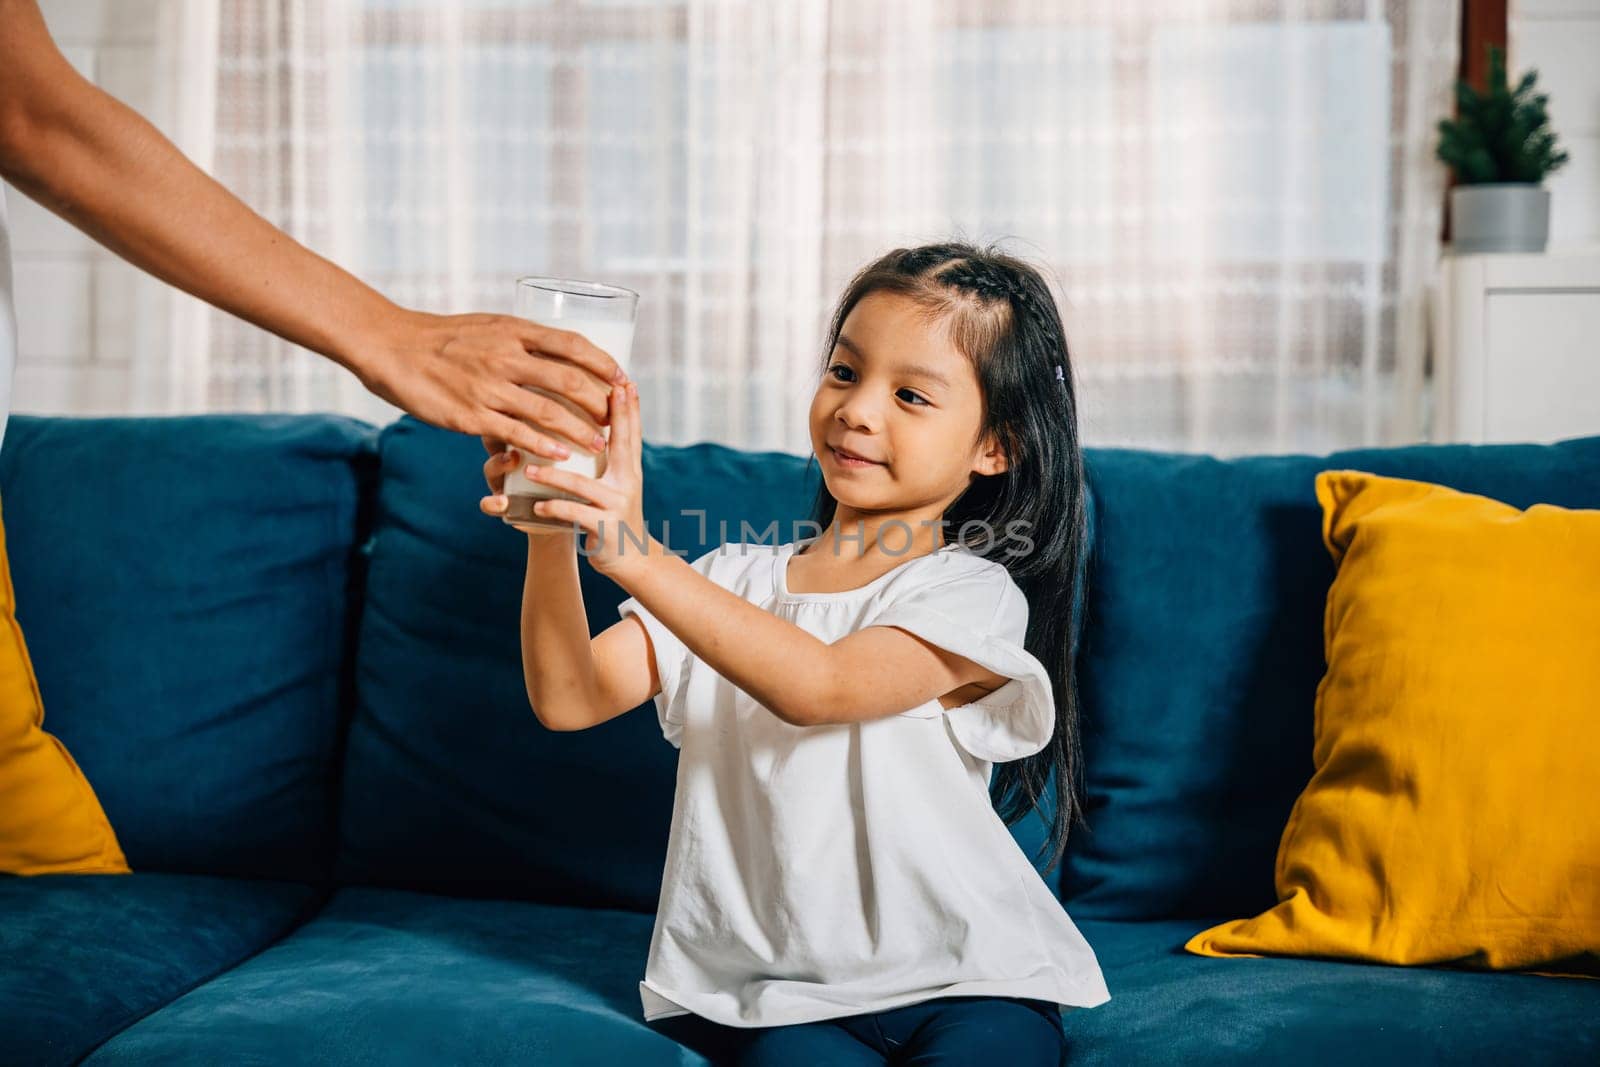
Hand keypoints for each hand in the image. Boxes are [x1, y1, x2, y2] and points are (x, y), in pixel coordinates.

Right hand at [353, 308, 628, 461]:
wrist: (390, 347)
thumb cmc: (440, 337)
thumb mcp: (486, 327)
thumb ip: (517, 340)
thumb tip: (551, 351)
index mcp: (512, 330)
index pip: (572, 344)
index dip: (602, 363)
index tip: (622, 377)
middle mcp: (505, 356)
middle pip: (568, 380)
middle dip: (598, 402)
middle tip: (615, 418)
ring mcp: (488, 387)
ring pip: (548, 411)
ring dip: (580, 430)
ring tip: (599, 444)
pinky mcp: (470, 414)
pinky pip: (516, 433)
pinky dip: (543, 445)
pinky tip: (561, 456)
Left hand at [481, 381, 656, 579]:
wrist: (631, 559)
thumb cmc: (614, 516)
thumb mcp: (616, 485)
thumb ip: (607, 459)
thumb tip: (593, 426)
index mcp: (629, 470)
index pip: (630, 433)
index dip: (630, 408)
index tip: (626, 381)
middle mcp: (628, 483)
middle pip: (622, 445)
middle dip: (617, 417)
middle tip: (604, 393)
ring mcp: (617, 506)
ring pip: (583, 486)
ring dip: (554, 476)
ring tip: (530, 470)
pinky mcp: (605, 528)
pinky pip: (575, 515)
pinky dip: (554, 508)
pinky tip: (537, 506)